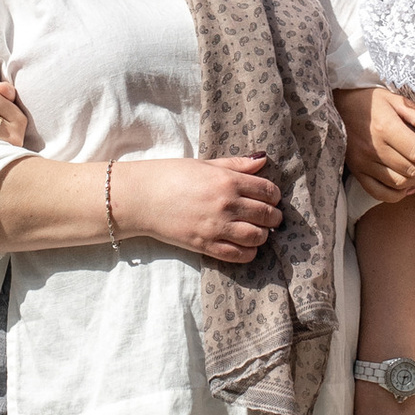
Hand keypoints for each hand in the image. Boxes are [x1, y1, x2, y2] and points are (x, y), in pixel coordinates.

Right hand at [118, 154, 283, 264]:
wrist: (141, 197)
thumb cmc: (170, 175)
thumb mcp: (205, 164)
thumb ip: (236, 164)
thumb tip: (263, 158)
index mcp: (227, 180)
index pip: (268, 191)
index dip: (274, 196)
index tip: (269, 199)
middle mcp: (226, 204)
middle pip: (267, 215)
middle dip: (273, 217)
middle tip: (269, 217)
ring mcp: (216, 226)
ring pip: (257, 237)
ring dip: (262, 235)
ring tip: (257, 231)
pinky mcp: (205, 245)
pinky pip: (239, 255)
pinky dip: (248, 253)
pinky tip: (245, 246)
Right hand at [336, 84, 414, 197]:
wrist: (338, 105)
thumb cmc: (370, 101)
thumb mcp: (396, 100)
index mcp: (385, 127)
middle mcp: (374, 148)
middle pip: (412, 170)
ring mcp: (363, 163)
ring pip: (400, 184)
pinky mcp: (357, 172)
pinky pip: (380, 193)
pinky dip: (398, 195)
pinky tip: (409, 185)